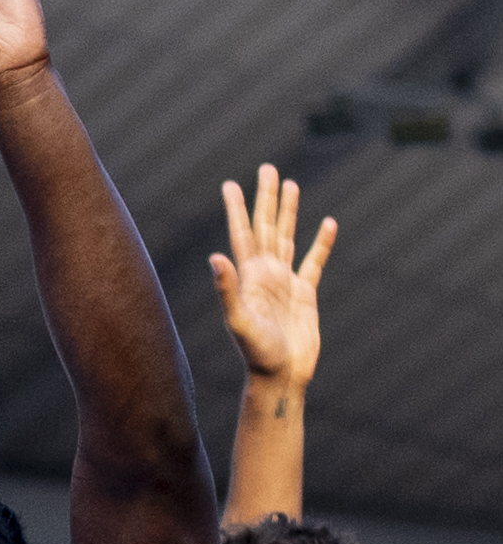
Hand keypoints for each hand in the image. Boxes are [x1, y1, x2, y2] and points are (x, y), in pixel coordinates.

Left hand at [209, 164, 335, 387]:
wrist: (280, 375)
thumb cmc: (256, 353)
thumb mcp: (239, 321)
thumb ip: (227, 290)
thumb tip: (215, 258)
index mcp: (249, 276)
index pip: (242, 233)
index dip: (237, 208)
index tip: (231, 183)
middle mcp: (264, 273)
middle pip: (265, 226)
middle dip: (266, 198)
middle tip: (267, 168)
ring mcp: (285, 282)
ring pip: (287, 237)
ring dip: (289, 212)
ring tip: (291, 184)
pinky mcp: (305, 294)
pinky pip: (314, 262)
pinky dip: (321, 243)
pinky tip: (328, 223)